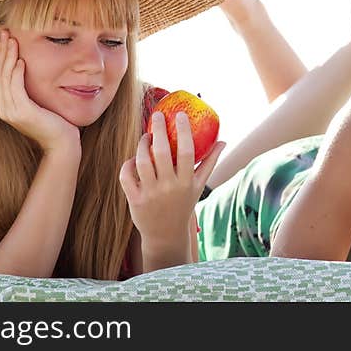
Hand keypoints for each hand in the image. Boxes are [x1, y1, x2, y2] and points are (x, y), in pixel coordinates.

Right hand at [0, 31, 79, 151]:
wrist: (61, 144)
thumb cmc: (54, 123)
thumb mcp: (36, 104)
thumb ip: (26, 91)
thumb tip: (25, 68)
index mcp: (3, 107)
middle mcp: (3, 110)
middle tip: (4, 33)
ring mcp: (11, 112)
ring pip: (2, 79)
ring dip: (7, 57)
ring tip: (12, 41)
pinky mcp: (22, 113)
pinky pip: (15, 88)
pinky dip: (16, 73)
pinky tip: (21, 60)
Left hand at [119, 111, 224, 256]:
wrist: (166, 235)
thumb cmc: (183, 206)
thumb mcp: (198, 187)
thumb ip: (209, 163)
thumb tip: (223, 142)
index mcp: (186, 182)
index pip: (186, 151)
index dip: (183, 131)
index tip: (180, 115)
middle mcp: (169, 187)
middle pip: (161, 152)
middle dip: (158, 130)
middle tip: (157, 116)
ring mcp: (150, 194)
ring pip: (142, 161)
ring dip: (142, 145)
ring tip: (146, 137)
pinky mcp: (135, 200)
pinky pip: (127, 175)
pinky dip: (128, 163)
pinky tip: (134, 158)